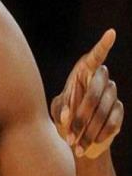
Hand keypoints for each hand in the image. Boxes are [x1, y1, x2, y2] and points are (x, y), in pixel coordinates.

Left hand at [51, 29, 123, 158]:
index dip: (103, 45)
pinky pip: (112, 121)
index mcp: (82, 73)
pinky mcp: (119, 110)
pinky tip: (90, 143)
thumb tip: (67, 117)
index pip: (95, 57)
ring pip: (102, 109)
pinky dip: (99, 134)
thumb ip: (60, 111)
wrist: (78, 136)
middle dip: (80, 116)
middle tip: (69, 133)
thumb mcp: (57, 111)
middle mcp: (100, 80)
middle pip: (93, 92)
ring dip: (87, 129)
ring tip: (74, 143)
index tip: (112, 32)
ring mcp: (112, 94)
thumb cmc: (64, 117)